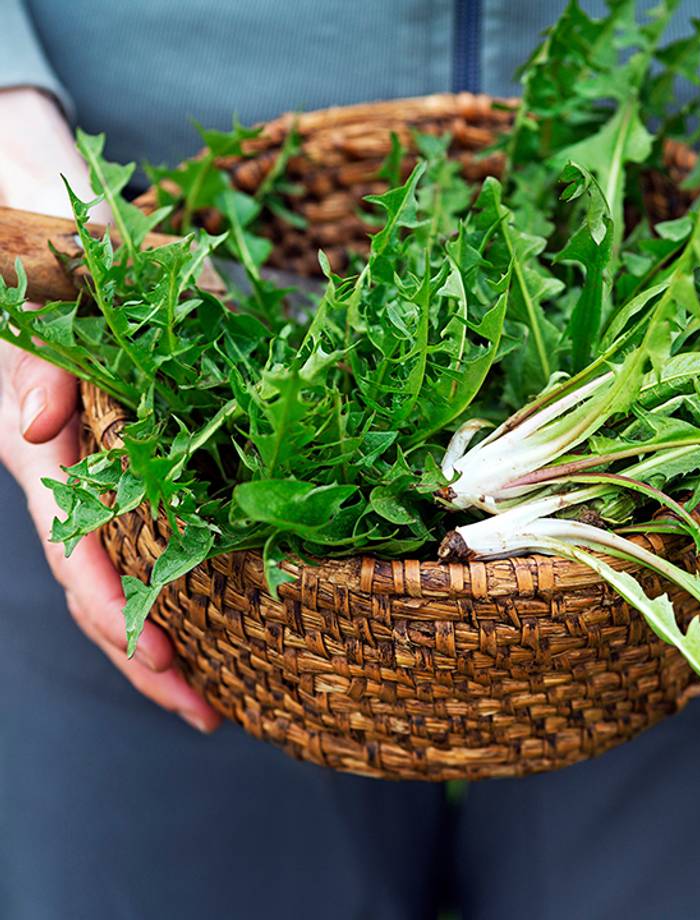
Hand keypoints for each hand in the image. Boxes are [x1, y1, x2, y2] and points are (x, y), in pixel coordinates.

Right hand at [0, 88, 219, 730]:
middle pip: (98, 579)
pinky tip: (212, 615)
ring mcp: (92, 466)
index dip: (113, 605)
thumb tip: (37, 431)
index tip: (159, 657)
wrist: (42, 215)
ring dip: (160, 633)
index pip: (75, 545)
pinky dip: (173, 577)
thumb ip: (42, 362)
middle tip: (206, 712)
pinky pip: (141, 529)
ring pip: (118, 568)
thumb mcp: (54, 294)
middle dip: (144, 651)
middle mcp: (66, 467)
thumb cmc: (55, 249)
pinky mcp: (122, 453)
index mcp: (47, 441)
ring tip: (213, 693)